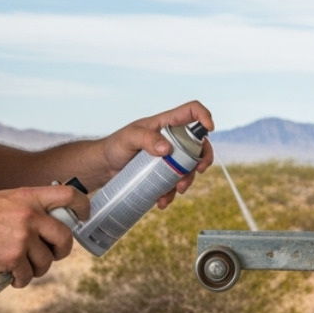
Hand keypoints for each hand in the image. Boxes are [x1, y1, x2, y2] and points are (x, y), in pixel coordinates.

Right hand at [0, 183, 86, 286]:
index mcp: (29, 197)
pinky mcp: (12, 258)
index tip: (83, 216)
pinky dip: (22, 281)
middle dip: (62, 251)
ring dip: (38, 270)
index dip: (83, 206)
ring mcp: (22, 237)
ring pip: (46, 261)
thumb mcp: (4, 200)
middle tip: (53, 255)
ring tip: (25, 269)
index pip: (68, 195)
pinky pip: (27, 275)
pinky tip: (15, 279)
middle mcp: (30, 215)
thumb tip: (47, 218)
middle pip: (64, 237)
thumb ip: (26, 205)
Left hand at [96, 100, 214, 208]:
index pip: (192, 111)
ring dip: (188, 180)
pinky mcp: (163, 174)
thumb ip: (147, 139)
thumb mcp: (130, 138)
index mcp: (167, 123)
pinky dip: (172, 193)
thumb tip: (167, 149)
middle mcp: (172, 139)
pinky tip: (162, 200)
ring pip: (190, 167)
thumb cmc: (115, 146)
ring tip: (178, 190)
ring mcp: (169, 157)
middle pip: (199, 143)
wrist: (104, 168)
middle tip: (200, 169)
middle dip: (204, 157)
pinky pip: (175, 183)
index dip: (204, 116)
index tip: (209, 128)